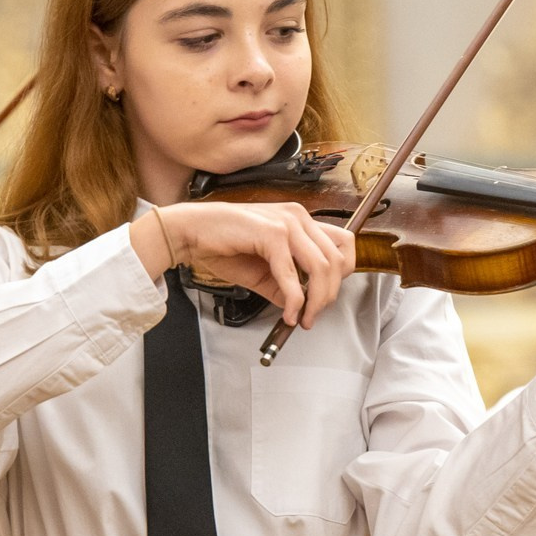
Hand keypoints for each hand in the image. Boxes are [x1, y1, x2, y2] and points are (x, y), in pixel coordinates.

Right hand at [133, 201, 357, 328]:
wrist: (191, 233)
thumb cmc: (223, 244)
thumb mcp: (263, 270)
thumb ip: (285, 284)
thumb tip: (303, 306)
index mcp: (300, 220)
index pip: (344, 244)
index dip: (342, 274)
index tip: (326, 296)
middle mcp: (298, 217)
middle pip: (337, 260)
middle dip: (329, 295)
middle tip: (312, 316)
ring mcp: (287, 223)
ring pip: (321, 268)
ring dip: (315, 301)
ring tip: (302, 318)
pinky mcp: (271, 233)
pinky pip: (292, 275)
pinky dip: (293, 300)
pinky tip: (288, 313)